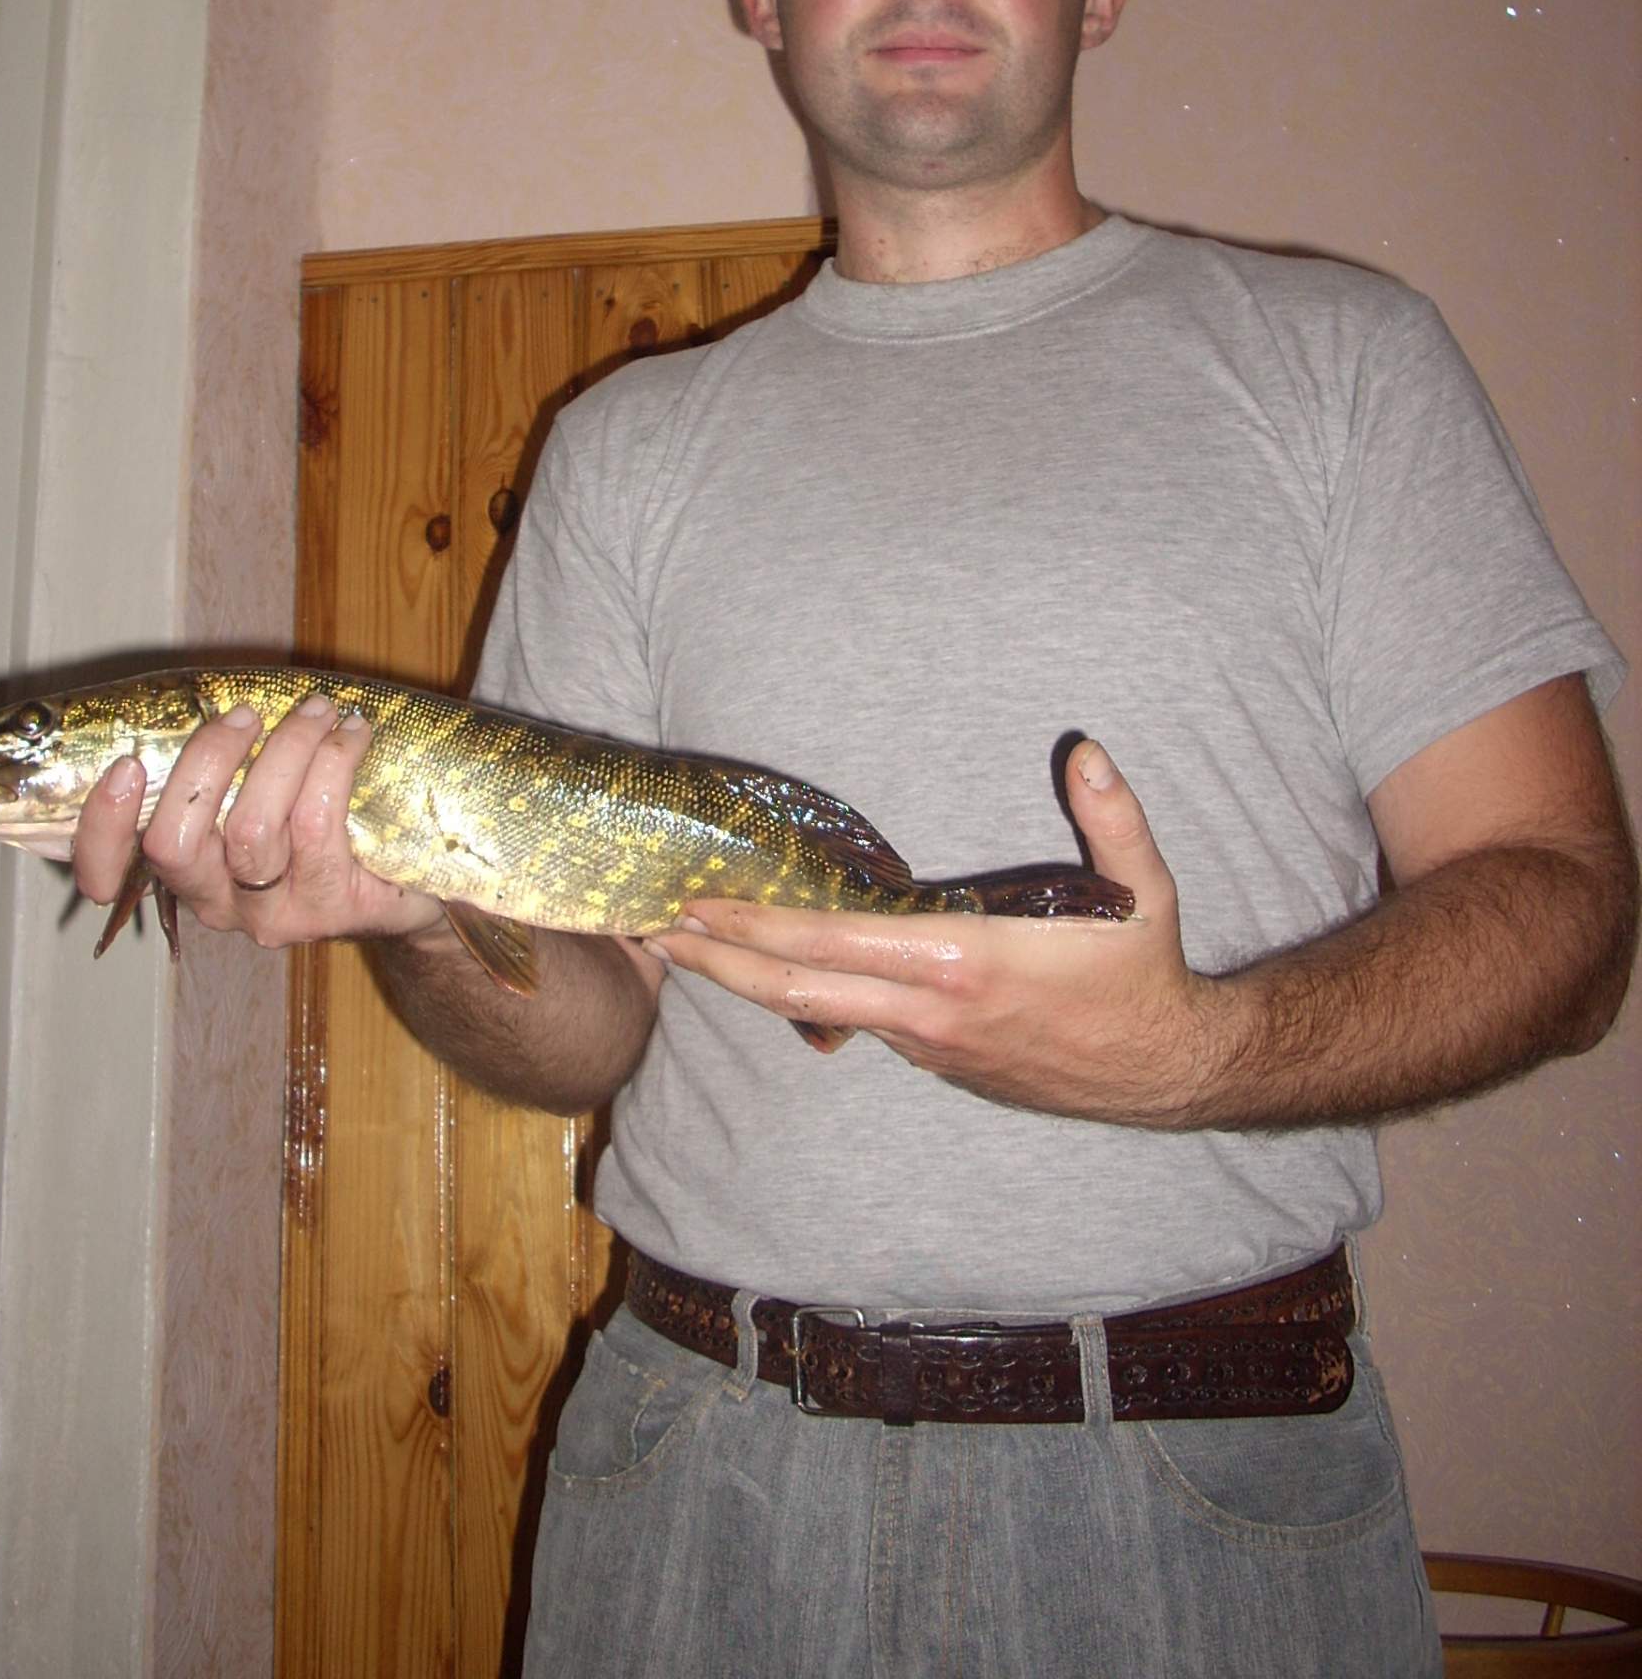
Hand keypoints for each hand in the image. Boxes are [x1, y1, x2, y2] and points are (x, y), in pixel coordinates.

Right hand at [73, 693, 447, 950]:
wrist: (415, 882)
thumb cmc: (323, 820)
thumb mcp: (260, 792)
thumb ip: (223, 762)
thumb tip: (201, 692)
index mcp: (182, 870)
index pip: (106, 869)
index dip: (102, 825)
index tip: (126, 765)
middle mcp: (215, 901)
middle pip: (174, 844)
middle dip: (207, 762)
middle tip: (245, 715)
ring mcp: (270, 914)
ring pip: (250, 828)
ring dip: (285, 750)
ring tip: (318, 710)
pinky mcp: (328, 909)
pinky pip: (316, 823)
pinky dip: (334, 762)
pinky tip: (354, 735)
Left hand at [648, 741, 1227, 1124]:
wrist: (1166, 1070)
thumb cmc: (1144, 973)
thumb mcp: (1145, 890)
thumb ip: (1113, 818)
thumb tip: (1090, 753)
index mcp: (959, 963)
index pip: (829, 946)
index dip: (752, 929)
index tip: (695, 909)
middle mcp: (929, 1013)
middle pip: (795, 992)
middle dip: (717, 964)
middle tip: (655, 933)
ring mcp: (930, 1047)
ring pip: (820, 1013)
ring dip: (753, 983)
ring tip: (696, 950)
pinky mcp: (943, 1064)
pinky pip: (864, 1025)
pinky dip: (813, 998)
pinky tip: (787, 973)